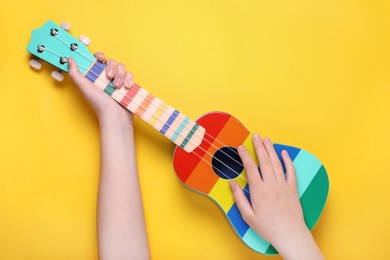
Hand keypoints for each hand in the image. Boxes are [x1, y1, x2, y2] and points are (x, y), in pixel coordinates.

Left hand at [67, 52, 133, 122]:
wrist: (115, 116)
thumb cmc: (98, 104)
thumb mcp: (84, 88)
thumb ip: (75, 73)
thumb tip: (70, 60)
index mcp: (95, 75)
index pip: (98, 59)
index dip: (99, 56)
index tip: (100, 58)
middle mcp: (106, 77)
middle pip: (111, 61)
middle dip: (112, 68)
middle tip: (108, 77)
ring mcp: (118, 80)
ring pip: (122, 67)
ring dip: (120, 75)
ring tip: (117, 87)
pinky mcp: (127, 85)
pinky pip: (130, 74)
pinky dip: (129, 79)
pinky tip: (125, 87)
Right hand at [229, 134, 322, 259]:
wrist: (290, 234)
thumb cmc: (268, 227)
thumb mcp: (248, 216)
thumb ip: (239, 198)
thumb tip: (232, 184)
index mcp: (259, 191)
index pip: (251, 168)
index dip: (245, 156)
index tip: (240, 147)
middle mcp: (272, 185)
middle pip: (264, 161)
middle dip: (259, 147)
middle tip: (255, 136)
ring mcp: (283, 186)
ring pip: (276, 163)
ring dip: (271, 150)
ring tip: (266, 139)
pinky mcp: (293, 189)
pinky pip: (291, 171)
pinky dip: (288, 161)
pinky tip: (284, 153)